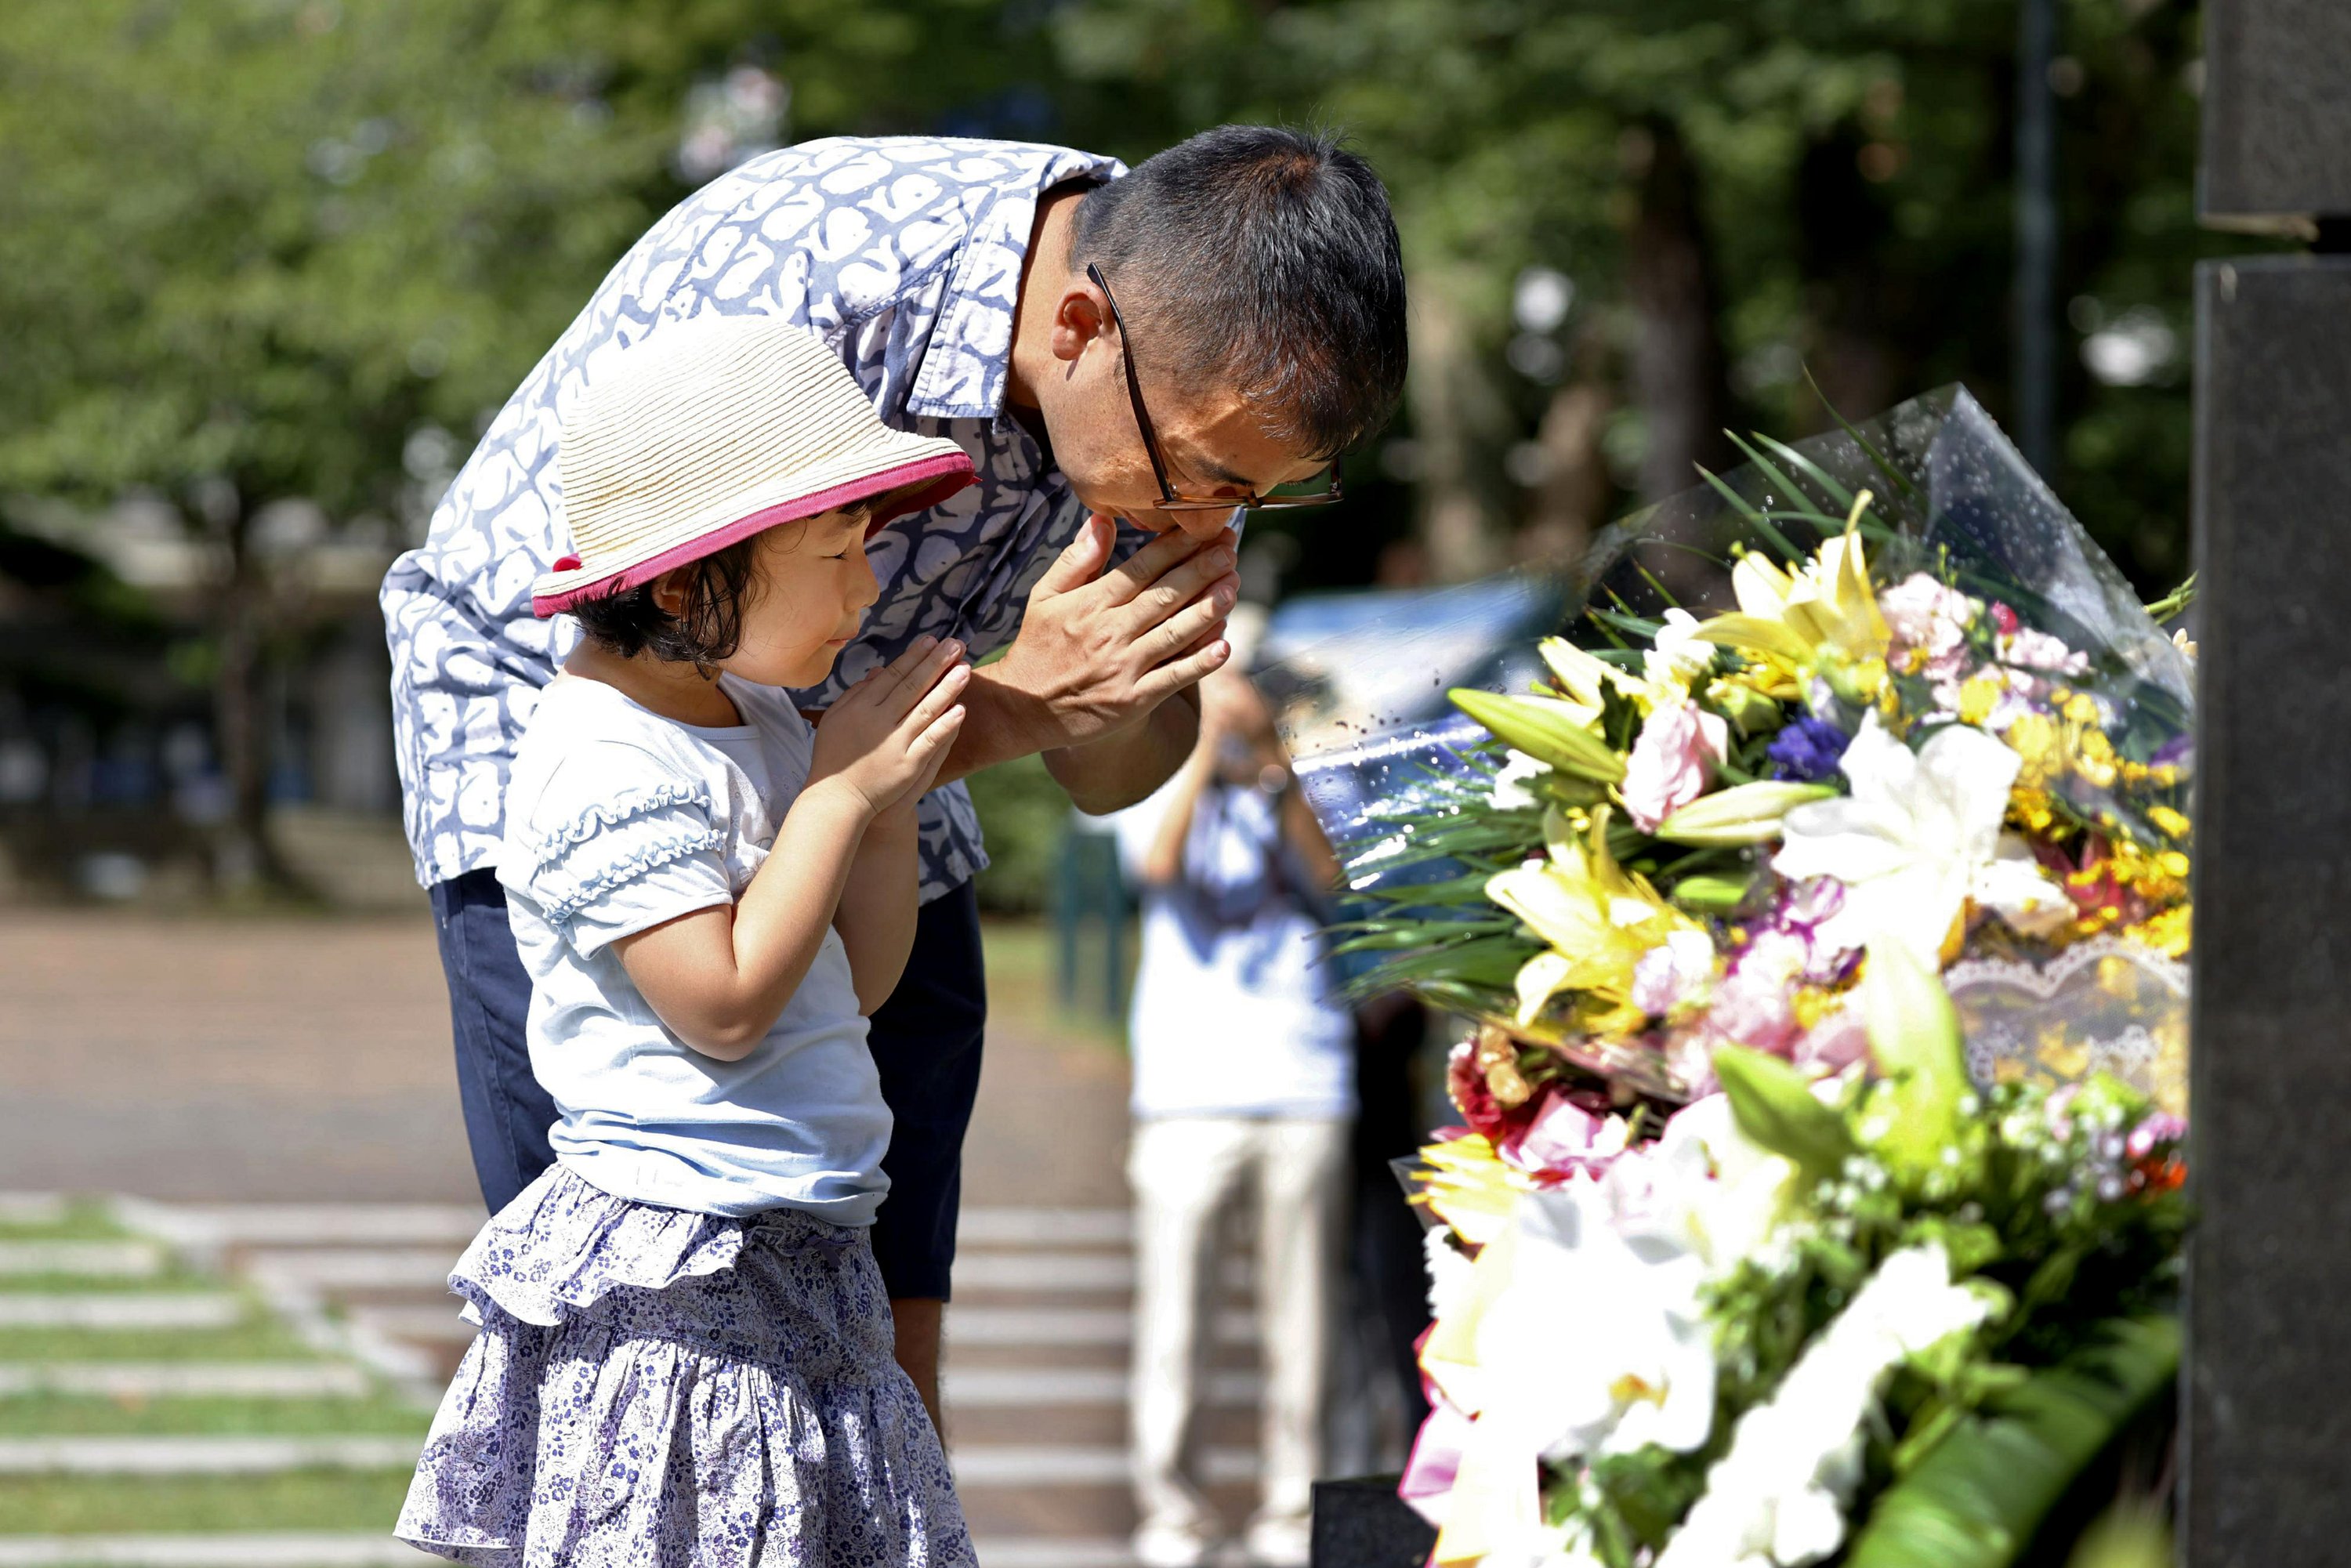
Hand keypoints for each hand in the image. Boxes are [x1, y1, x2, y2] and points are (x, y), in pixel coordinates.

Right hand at [809, 636, 969, 816]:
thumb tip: (878, 671)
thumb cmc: (834, 756)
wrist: (836, 798)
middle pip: (912, 686)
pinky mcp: (907, 765)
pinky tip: (961, 710)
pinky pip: (930, 741)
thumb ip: (856, 694)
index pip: (892, 675)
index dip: (914, 656)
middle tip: (957, 644)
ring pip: (924, 709)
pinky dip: (946, 725)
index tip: (931, 640)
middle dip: (936, 663)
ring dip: (947, 688)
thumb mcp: (836, 719)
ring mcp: (894, 743)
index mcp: (861, 706)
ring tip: (966, 669)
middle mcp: (878, 721)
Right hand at [989, 515, 1237, 754]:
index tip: (1203, 529)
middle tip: (1230, 549)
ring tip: (1233, 586)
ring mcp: (1123, 668)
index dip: (1175, 546)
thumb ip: (1076, 559)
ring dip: (1207, 609)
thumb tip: (1102, 519)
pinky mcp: (1132, 701)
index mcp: (1090, 603)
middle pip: (1164, 595)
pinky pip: (1173, 679)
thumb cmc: (1038, 647)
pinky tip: (1224, 647)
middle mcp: (1109, 632)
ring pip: (1174, 633)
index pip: (1141, 568)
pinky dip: (1199, 664)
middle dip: (1201, 570)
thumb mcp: (1045, 596)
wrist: (1023, 709)